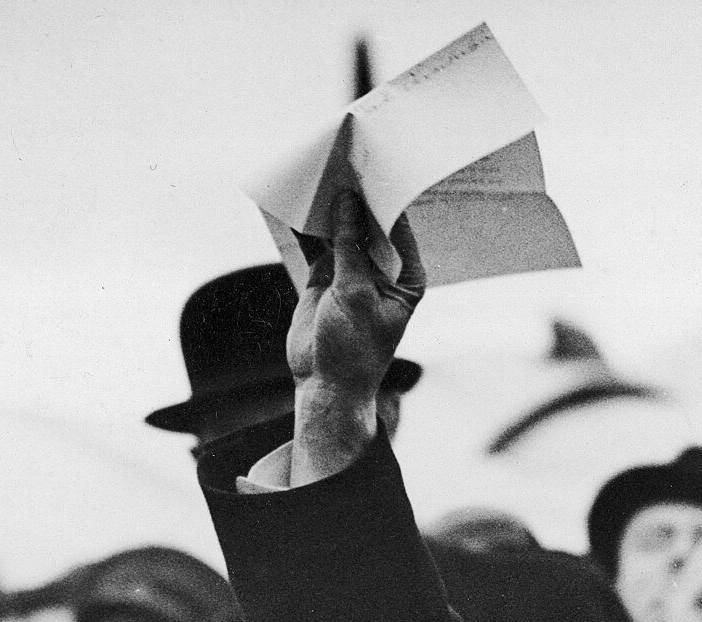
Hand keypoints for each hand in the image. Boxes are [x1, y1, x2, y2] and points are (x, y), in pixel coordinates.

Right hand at [287, 191, 424, 483]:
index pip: (398, 229)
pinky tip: (294, 202)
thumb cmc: (354, 346)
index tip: (374, 167)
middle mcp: (383, 271)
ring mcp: (352, 272)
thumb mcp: (355, 292)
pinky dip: (305, 225)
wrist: (324, 382)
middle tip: (343, 160)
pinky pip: (316, 243)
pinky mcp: (325, 276)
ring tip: (317, 171)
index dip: (386, 199)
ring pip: (340, 230)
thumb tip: (348, 202)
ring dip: (329, 207)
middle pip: (369, 225)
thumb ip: (350, 246)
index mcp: (407, 277)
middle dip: (356, 198)